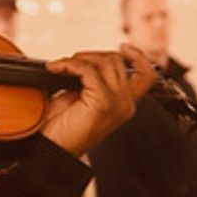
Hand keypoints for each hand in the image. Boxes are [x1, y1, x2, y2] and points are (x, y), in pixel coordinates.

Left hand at [39, 45, 155, 156]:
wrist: (49, 149)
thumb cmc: (60, 127)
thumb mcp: (81, 97)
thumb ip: (92, 79)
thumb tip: (88, 57)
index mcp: (123, 103)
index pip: (146, 75)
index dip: (138, 56)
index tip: (123, 46)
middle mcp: (125, 104)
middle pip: (118, 61)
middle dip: (91, 56)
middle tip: (68, 63)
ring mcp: (117, 104)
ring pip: (106, 63)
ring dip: (78, 59)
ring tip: (59, 67)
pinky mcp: (103, 103)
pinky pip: (88, 71)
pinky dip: (69, 65)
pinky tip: (55, 69)